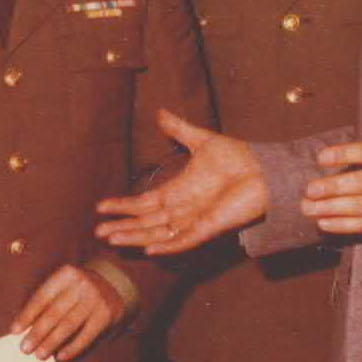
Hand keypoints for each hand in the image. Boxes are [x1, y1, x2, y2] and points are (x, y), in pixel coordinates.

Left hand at [11, 264, 124, 361]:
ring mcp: (95, 300)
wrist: (116, 284)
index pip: (42, 297)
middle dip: (38, 333)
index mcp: (66, 274)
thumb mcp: (65, 284)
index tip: (14, 331)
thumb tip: (24, 327)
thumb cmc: (79, 289)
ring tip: (39, 355)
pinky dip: (72, 348)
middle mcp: (82, 284)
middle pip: (55, 312)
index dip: (27, 315)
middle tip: (25, 349)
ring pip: (68, 325)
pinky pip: (86, 336)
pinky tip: (60, 356)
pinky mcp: (106, 315)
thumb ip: (47, 301)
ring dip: (52, 342)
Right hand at [94, 109, 267, 254]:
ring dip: (135, 237)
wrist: (264, 168)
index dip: (122, 206)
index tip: (100, 206)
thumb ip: (178, 129)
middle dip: (122, 227)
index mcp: (177, 192)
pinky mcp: (211, 226)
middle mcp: (182, 209)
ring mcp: (195, 220)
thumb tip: (159, 112)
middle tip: (98, 232)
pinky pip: (186, 240)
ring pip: (158, 234)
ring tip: (112, 240)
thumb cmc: (237, 158)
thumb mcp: (201, 140)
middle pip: (145, 223)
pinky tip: (149, 249)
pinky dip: (168, 246)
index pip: (143, 203)